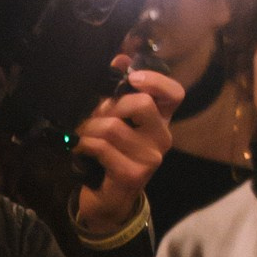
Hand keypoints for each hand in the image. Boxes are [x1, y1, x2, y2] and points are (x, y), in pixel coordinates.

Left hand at [72, 64, 182, 241]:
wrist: (109, 200)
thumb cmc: (112, 155)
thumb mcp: (117, 122)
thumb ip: (118, 93)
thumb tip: (119, 57)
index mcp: (161, 122)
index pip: (175, 94)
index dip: (156, 80)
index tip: (133, 77)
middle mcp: (162, 138)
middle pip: (142, 104)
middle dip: (110, 106)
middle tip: (95, 116)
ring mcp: (150, 158)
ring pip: (114, 126)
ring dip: (90, 128)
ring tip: (83, 134)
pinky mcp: (133, 174)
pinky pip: (102, 147)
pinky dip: (85, 145)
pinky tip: (81, 149)